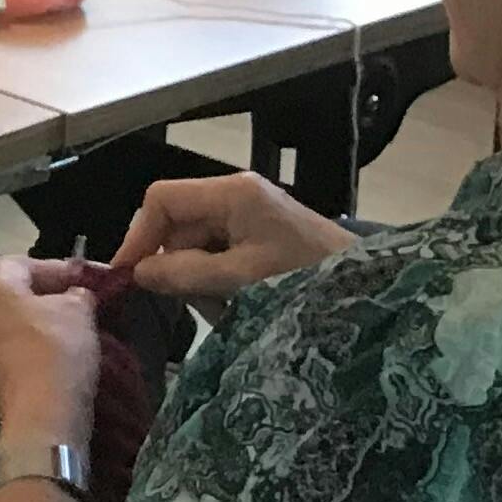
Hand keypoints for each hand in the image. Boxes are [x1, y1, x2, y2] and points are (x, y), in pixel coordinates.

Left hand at [0, 255, 102, 449]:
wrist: (41, 419)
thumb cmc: (57, 351)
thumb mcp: (79, 310)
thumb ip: (78, 294)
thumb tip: (77, 295)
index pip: (22, 263)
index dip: (58, 267)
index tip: (88, 278)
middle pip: (14, 295)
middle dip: (50, 296)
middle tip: (84, 302)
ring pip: (14, 327)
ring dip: (44, 325)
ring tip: (79, 330)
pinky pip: (15, 356)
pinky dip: (37, 352)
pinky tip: (63, 359)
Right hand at [109, 171, 354, 302]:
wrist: (372, 293)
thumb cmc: (308, 279)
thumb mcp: (243, 280)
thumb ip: (187, 275)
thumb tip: (138, 273)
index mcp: (232, 193)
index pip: (162, 200)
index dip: (139, 236)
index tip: (129, 275)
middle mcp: (236, 196)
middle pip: (177, 225)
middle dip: (177, 266)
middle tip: (193, 302)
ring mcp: (250, 216)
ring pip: (196, 245)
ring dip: (200, 280)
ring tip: (228, 308)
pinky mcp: (261, 237)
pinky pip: (219, 255)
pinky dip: (220, 283)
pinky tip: (240, 304)